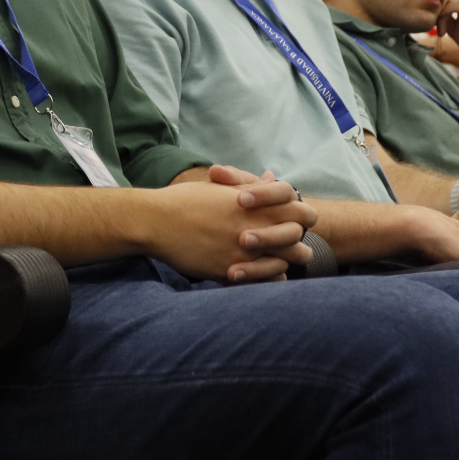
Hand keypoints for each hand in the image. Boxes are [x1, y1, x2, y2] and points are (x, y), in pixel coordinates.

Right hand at [150, 167, 316, 282]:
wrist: (156, 221)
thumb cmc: (187, 200)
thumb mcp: (221, 188)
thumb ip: (251, 186)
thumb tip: (272, 177)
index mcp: (258, 205)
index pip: (302, 212)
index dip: (302, 217)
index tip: (292, 220)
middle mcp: (257, 228)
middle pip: (299, 241)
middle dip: (298, 243)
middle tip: (288, 245)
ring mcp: (245, 252)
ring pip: (285, 264)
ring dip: (283, 263)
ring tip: (275, 261)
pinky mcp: (231, 271)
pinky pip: (262, 282)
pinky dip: (265, 279)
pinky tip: (258, 275)